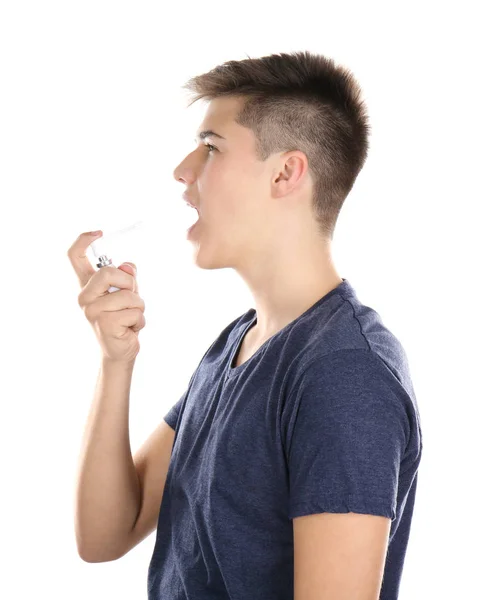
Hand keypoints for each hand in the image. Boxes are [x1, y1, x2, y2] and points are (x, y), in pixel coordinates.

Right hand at [67, 231, 145, 363]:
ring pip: (129, 295)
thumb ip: (127, 277)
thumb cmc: (123, 318)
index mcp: (88, 285)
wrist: (120, 351)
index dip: (83, 240)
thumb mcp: (127, 293)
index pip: (75, 257)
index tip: (98, 232)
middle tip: (131, 298)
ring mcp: (92, 311)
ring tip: (130, 318)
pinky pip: (134, 312)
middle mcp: (85, 296)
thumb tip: (128, 267)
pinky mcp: (104, 324)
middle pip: (108, 272)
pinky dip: (140, 321)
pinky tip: (130, 329)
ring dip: (139, 306)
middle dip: (129, 283)